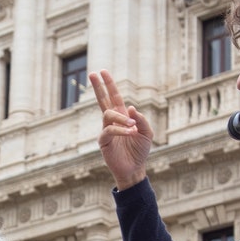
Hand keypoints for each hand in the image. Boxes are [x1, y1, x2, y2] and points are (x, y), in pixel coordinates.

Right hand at [90, 69, 152, 190]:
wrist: (135, 168)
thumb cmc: (140, 150)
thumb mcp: (147, 133)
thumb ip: (141, 119)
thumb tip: (131, 108)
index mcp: (122, 116)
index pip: (113, 96)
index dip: (109, 84)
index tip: (102, 71)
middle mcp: (112, 121)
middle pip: (102, 100)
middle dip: (98, 87)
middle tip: (92, 73)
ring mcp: (106, 130)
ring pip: (108, 115)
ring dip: (121, 119)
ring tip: (132, 127)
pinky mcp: (104, 141)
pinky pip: (109, 130)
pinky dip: (121, 130)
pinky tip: (130, 133)